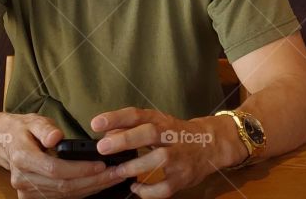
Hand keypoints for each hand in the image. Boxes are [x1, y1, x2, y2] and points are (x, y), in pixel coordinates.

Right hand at [0, 109, 125, 198]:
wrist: (4, 144)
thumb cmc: (23, 129)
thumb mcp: (33, 120)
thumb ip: (45, 128)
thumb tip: (57, 137)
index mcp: (22, 158)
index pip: (55, 169)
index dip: (80, 169)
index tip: (100, 164)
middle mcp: (23, 179)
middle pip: (62, 186)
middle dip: (92, 181)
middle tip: (115, 173)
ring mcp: (27, 192)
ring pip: (63, 195)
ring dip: (90, 188)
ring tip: (111, 178)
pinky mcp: (32, 197)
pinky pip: (60, 197)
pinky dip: (80, 191)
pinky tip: (96, 183)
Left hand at [91, 107, 243, 196]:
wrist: (209, 144)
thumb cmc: (175, 133)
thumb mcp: (156, 123)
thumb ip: (131, 128)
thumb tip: (106, 134)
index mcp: (161, 120)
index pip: (137, 114)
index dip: (116, 118)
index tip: (96, 123)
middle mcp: (170, 136)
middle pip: (148, 133)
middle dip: (125, 139)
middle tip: (102, 147)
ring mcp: (177, 158)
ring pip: (156, 162)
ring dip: (133, 167)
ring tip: (116, 171)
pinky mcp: (181, 179)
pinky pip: (162, 188)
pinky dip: (146, 190)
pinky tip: (135, 188)